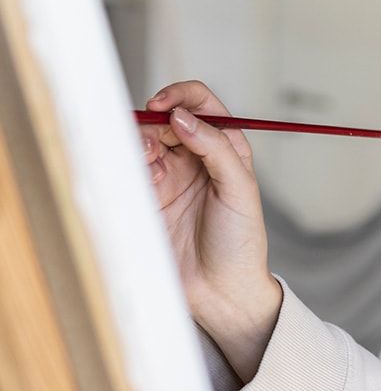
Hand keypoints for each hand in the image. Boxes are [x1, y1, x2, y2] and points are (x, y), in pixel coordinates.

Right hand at [141, 80, 280, 381]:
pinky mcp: (146, 199)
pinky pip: (129, 170)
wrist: (221, 293)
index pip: (201, 105)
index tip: (166, 104)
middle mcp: (195, 158)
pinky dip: (128, 166)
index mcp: (225, 149)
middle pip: (166, 119)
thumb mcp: (240, 190)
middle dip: (154, 122)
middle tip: (153, 141)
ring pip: (144, 141)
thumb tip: (182, 117)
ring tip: (147, 161)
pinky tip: (138, 177)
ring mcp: (168, 178)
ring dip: (140, 143)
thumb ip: (215, 148)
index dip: (183, 96)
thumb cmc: (241, 243)